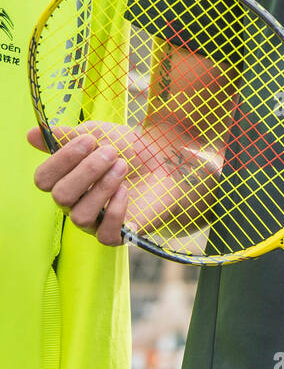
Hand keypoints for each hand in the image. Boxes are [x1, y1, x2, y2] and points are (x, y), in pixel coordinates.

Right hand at [28, 119, 220, 243]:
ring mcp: (94, 221)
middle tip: (112, 152)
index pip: (43, 179)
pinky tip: (127, 190)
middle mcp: (74, 203)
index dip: (61, 159)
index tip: (89, 138)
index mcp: (65, 179)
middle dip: (87, 170)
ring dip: (102, 187)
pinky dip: (115, 210)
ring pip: (80, 216)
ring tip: (123, 167)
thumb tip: (31, 134)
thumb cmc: (129, 149)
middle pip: (60, 196)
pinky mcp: (117, 234)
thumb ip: (66, 136)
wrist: (167, 162)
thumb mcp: (98, 135)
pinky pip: (104, 234)